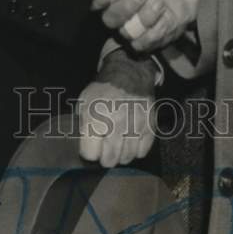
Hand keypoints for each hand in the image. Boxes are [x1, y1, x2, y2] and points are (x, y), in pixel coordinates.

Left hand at [77, 50, 156, 166]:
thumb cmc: (103, 89)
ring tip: (118, 143)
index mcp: (95, 117)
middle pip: (109, 160)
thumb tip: (83, 147)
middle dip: (104, 156)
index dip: (89, 151)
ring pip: (126, 158)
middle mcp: (115, 123)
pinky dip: (136, 149)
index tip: (91, 146)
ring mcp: (134, 125)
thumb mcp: (84, 102)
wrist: (129, 73)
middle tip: (105, 148)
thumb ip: (82, 125)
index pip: (90, 154)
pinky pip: (142, 151)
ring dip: (120, 154)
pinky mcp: (149, 126)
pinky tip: (130, 140)